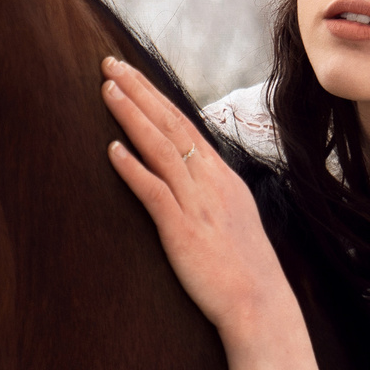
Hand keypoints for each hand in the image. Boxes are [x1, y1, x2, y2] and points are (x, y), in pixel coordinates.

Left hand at [100, 57, 291, 346]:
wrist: (261, 307)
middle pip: (171, 125)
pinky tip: (112, 150)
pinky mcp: (183, 230)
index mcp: (222, 178)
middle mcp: (211, 183)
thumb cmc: (244, 270)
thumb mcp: (232, 219)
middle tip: (109, 63)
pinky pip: (155, 192)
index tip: (131, 74)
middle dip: (139, 91)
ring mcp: (198, 205)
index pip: (185, 125)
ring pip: (161, 149)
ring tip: (108, 90)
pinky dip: (133, 168)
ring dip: (132, 117)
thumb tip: (188, 177)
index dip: (155, 97)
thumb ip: (209, 194)